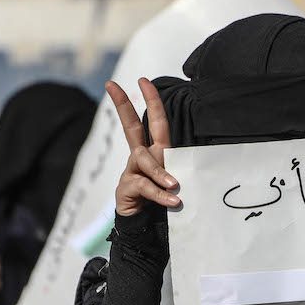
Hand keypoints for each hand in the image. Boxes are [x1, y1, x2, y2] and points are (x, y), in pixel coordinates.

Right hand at [106, 78, 180, 215]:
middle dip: (122, 105)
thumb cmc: (163, 198)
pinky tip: (173, 201)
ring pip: (144, 161)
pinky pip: (146, 186)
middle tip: (112, 85)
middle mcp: (141, 157)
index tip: (142, 80)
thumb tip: (192, 169)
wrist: (145, 224)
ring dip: (161, 172)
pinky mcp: (128, 187)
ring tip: (175, 186)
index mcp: (155, 151)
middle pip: (131, 126)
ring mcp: (132, 171)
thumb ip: (180, 170)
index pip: (153, 121)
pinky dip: (161, 194)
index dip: (150, 100)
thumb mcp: (175, 180)